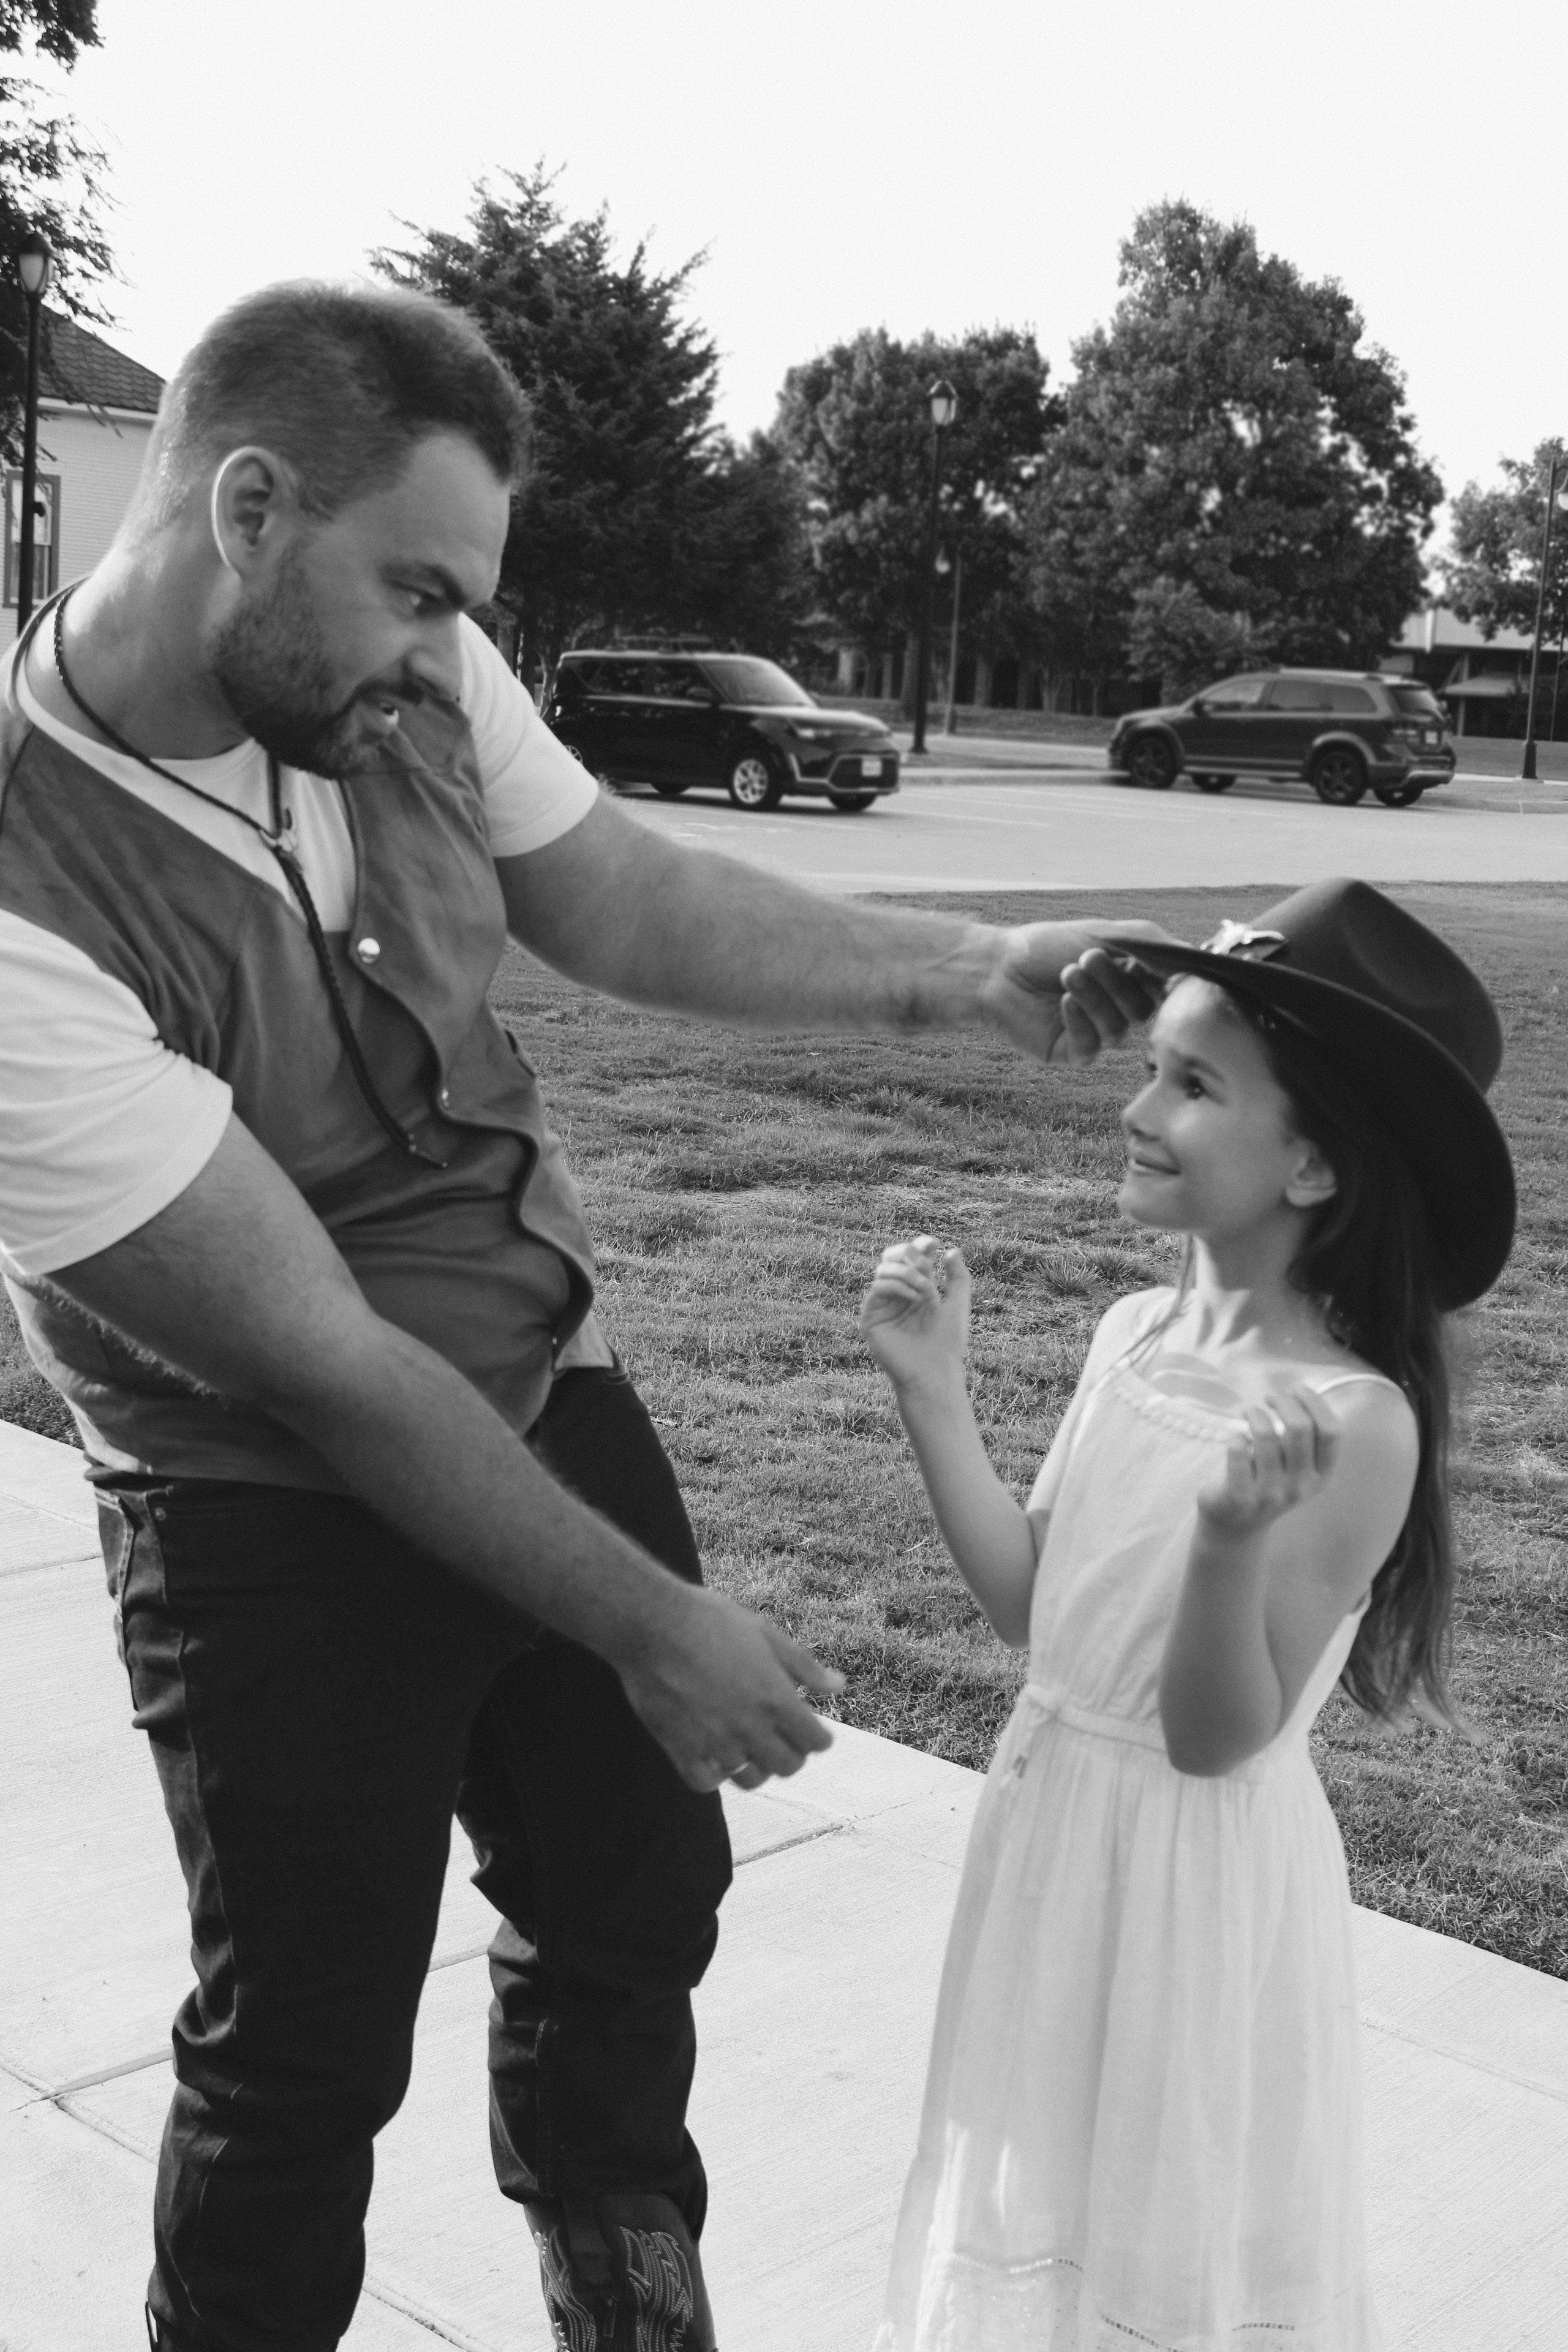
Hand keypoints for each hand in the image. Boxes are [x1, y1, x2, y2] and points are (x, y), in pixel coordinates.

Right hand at [618, 1584, 844, 1793]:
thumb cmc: (711, 1620)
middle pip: (787, 1765)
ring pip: (750, 1779)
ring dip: (756, 1766)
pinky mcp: (681, 1748)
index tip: (809, 1730)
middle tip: (781, 1737)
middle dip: (791, 1753)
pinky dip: (715, 1775)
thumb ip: (804, 1666)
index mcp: (777, 1698)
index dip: (817, 1737)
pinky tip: (714, 1756)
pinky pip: (706, 1782)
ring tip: (749, 1747)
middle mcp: (750, 1726)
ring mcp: (715, 1741)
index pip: (815, 1742)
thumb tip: (839, 1686)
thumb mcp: (765, 1634)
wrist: (653, 1623)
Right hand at [858, 1235, 970, 1391]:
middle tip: (925, 1264)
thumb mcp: (958, 1304)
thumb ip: (958, 1278)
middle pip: (892, 1258)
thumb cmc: (948, 1343)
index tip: (933, 1243)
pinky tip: (914, 1298)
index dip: (920, 1245)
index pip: (912, 1259)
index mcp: (917, 1291)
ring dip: (907, 1272)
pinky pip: (877, 1288)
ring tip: (925, 1288)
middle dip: (909, 1254)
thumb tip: (953, 1250)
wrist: (935, 1372)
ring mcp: (883, 1306)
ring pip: (883, 1270)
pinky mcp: (871, 1319)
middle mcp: (898, 1296)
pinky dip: (897, 1286)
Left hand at [980, 920, 1172, 1064]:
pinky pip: (1093, 1046)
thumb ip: (1156, 945)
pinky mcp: (1073, 1053)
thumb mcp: (1109, 933)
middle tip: (1088, 956)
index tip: (1155, 964)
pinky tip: (1063, 1001)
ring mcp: (1097, 1034)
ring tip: (1069, 972)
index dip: (1164, 980)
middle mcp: (1119, 1009)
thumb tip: (1199, 961)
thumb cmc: (1049, 945)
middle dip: (1117, 981)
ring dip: (1095, 996)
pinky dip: (1080, 1019)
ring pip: (1119, 1028)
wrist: (996, 967)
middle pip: (1144, 1010)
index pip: (1168, 990)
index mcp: (1133, 981)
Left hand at [1196, 1388, 1340, 1535]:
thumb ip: (1304, 1437)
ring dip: (1255, 1414)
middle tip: (1269, 1397)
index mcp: (1321, 1476)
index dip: (1315, 1403)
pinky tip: (1235, 1437)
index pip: (1331, 1432)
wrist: (1236, 1525)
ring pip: (1266, 1435)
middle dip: (1283, 1401)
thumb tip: (1300, 1391)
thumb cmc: (1267, 1481)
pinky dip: (1234, 1436)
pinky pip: (1237, 1451)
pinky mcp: (1240, 1496)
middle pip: (1300, 1428)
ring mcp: (1271, 1494)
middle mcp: (1300, 1487)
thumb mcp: (1296, 1467)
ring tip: (1249, 1413)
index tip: (1296, 1389)